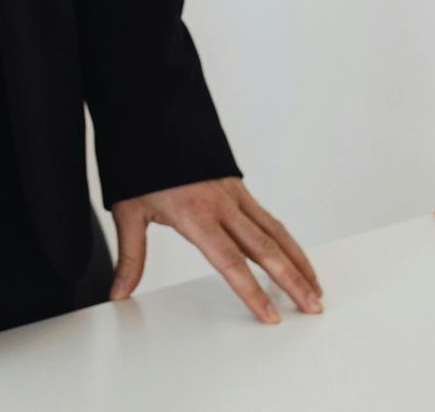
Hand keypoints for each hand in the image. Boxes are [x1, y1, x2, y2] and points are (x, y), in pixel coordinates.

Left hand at [109, 177, 322, 322]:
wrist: (155, 118)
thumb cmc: (143, 164)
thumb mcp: (129, 211)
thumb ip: (131, 256)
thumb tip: (119, 292)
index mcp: (197, 215)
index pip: (232, 262)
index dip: (253, 292)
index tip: (271, 315)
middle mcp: (223, 206)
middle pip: (266, 249)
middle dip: (293, 281)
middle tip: (313, 306)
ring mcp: (235, 195)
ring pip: (276, 232)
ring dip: (299, 261)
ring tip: (315, 287)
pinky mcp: (239, 188)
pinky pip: (269, 218)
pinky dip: (287, 240)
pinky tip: (296, 257)